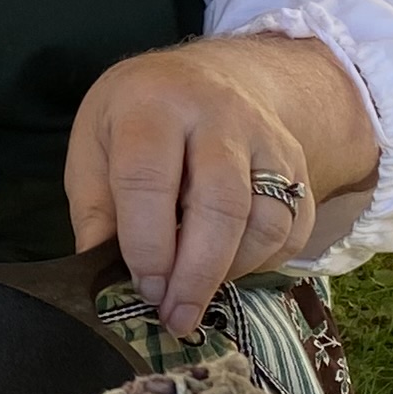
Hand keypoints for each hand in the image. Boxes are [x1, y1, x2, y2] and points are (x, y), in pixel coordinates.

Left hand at [65, 35, 371, 339]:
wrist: (207, 77)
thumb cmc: (136, 119)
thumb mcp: (94, 146)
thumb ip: (95, 210)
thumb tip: (102, 277)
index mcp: (153, 105)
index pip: (150, 181)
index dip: (148, 246)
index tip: (144, 290)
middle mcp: (218, 114)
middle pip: (221, 204)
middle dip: (197, 273)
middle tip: (177, 316)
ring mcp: (267, 138)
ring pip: (266, 220)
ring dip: (232, 271)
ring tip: (198, 294)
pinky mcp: (298, 165)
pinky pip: (294, 227)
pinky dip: (265, 262)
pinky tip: (230, 269)